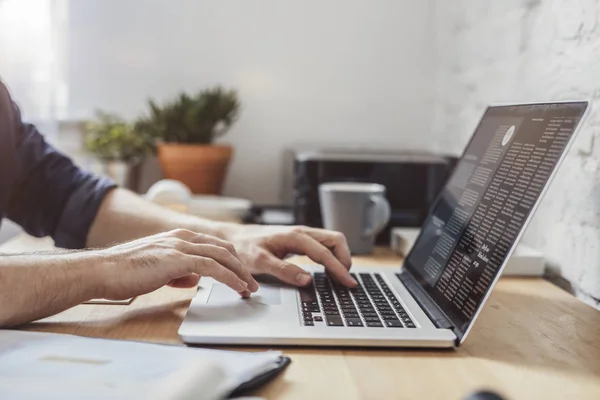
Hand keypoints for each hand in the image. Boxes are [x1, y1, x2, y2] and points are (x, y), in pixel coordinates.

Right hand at [96, 229, 258, 299]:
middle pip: (224, 248)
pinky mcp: (178, 259)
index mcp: (178, 237)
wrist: (104, 271)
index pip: (214, 244)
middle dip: (241, 266)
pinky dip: (230, 277)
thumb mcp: (158, 269)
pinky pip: (213, 267)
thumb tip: (194, 278)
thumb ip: (178, 271)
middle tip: (251, 282)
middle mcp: (182, 237)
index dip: (231, 259)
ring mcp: (181, 246)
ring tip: (249, 288)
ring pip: (223, 256)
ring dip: (240, 273)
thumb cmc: (125, 272)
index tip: (241, 273)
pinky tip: (237, 286)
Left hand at [222, 225, 356, 287]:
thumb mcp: (260, 262)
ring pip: (332, 241)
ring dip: (340, 257)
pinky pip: (324, 245)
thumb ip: (283, 270)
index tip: (349, 283)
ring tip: (340, 278)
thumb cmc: (245, 248)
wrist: (234, 238)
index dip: (339, 269)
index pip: (325, 253)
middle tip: (346, 281)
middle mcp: (302, 232)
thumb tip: (306, 279)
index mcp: (295, 237)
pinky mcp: (300, 240)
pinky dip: (332, 257)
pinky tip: (328, 271)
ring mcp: (302, 235)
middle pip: (336, 240)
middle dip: (345, 260)